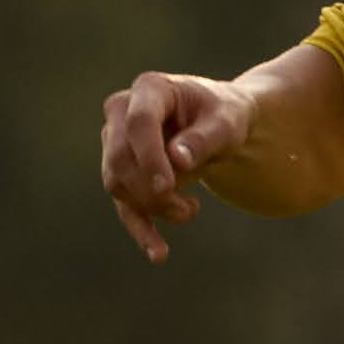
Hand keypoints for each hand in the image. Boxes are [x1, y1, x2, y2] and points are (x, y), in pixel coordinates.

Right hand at [101, 70, 252, 262]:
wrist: (220, 124)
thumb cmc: (225, 116)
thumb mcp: (227, 123)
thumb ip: (204, 139)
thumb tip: (177, 161)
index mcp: (150, 89)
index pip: (138, 123)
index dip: (149, 156)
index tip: (167, 187)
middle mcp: (122, 111)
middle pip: (121, 158)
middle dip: (152, 191)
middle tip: (189, 209)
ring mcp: (116, 140)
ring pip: (118, 183)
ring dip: (153, 208)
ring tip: (190, 211)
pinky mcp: (121, 169)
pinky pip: (122, 203)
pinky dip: (140, 228)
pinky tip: (158, 254)